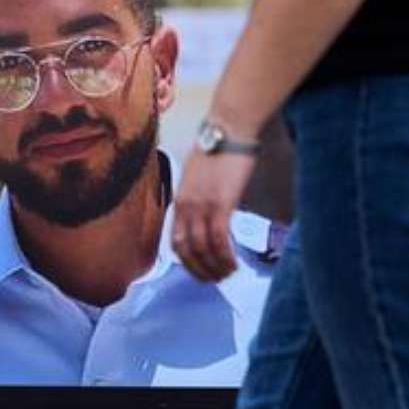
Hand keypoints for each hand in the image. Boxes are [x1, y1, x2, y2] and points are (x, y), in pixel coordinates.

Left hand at [172, 149, 257, 281]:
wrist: (228, 128)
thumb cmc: (218, 149)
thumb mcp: (198, 177)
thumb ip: (198, 198)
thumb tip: (206, 214)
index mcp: (179, 201)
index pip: (175, 241)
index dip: (186, 262)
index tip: (199, 271)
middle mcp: (185, 206)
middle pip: (186, 250)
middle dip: (199, 270)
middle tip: (215, 280)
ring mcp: (202, 205)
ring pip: (203, 248)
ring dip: (215, 266)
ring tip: (228, 274)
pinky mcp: (221, 203)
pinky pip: (219, 238)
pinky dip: (225, 255)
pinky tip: (233, 263)